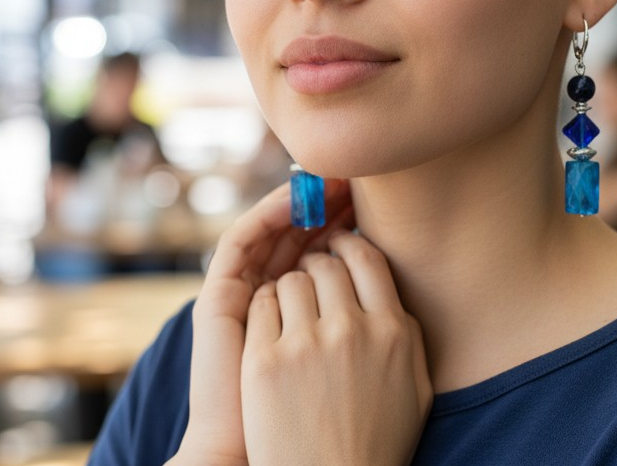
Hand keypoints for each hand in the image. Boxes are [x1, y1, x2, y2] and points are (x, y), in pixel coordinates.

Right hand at [167, 179, 354, 465]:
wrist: (272, 458)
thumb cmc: (321, 419)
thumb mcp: (358, 357)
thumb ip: (370, 322)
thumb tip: (396, 286)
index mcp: (303, 307)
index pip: (323, 248)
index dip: (347, 221)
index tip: (374, 200)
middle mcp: (272, 292)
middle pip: (299, 231)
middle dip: (328, 203)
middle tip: (355, 180)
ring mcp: (244, 290)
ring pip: (272, 226)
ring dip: (301, 197)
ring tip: (331, 178)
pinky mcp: (220, 294)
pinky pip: (242, 239)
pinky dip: (268, 213)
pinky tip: (295, 196)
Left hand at [241, 230, 432, 465]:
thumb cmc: (376, 441)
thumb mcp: (414, 387)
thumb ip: (405, 331)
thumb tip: (387, 288)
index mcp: (391, 332)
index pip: (367, 258)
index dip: (348, 243)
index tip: (338, 246)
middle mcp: (350, 331)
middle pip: (326, 263)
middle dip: (316, 265)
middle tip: (310, 277)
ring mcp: (304, 345)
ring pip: (291, 280)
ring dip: (289, 288)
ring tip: (291, 312)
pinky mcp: (264, 363)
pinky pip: (262, 304)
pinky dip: (264, 311)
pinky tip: (271, 332)